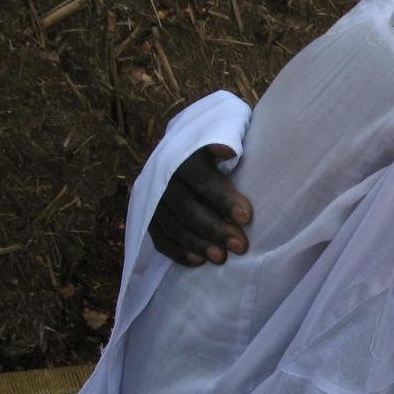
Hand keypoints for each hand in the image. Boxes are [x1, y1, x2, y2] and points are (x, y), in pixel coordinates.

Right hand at [147, 144, 252, 265]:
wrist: (182, 146)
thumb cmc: (216, 144)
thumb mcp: (223, 132)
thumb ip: (227, 138)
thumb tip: (228, 151)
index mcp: (183, 154)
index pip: (202, 180)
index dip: (223, 199)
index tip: (246, 217)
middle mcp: (162, 175)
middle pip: (187, 207)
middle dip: (215, 229)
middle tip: (240, 246)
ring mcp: (152, 197)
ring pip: (171, 225)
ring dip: (197, 243)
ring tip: (221, 258)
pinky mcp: (147, 215)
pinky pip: (158, 237)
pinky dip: (177, 251)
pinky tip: (197, 261)